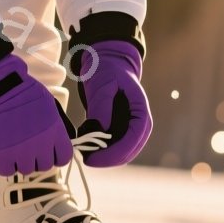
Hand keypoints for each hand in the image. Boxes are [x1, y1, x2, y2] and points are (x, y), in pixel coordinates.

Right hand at [0, 52, 72, 176]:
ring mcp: (22, 151)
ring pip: (26, 170)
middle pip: (44, 165)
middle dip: (37, 158)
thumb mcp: (49, 106)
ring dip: (21, 161)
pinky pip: (7, 171)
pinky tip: (4, 154)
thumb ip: (54, 126)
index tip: (50, 152)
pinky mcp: (2, 154)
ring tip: (14, 148)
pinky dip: (5, 165)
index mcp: (55, 132)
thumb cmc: (23, 91)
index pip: (64, 157)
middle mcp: (41, 145)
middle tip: (29, 148)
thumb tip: (54, 140)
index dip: (57, 156)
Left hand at [70, 39, 151, 167]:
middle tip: (84, 158)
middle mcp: (140, 123)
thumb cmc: (106, 71)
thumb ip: (102, 104)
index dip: (117, 151)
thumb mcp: (102, 83)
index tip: (95, 158)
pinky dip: (101, 151)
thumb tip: (101, 129)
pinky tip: (86, 143)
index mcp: (140, 109)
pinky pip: (114, 148)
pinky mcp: (121, 131)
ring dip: (104, 157)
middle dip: (108, 158)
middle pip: (130, 150)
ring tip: (83, 150)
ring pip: (122, 153)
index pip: (135, 136)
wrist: (108, 64)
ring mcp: (131, 128)